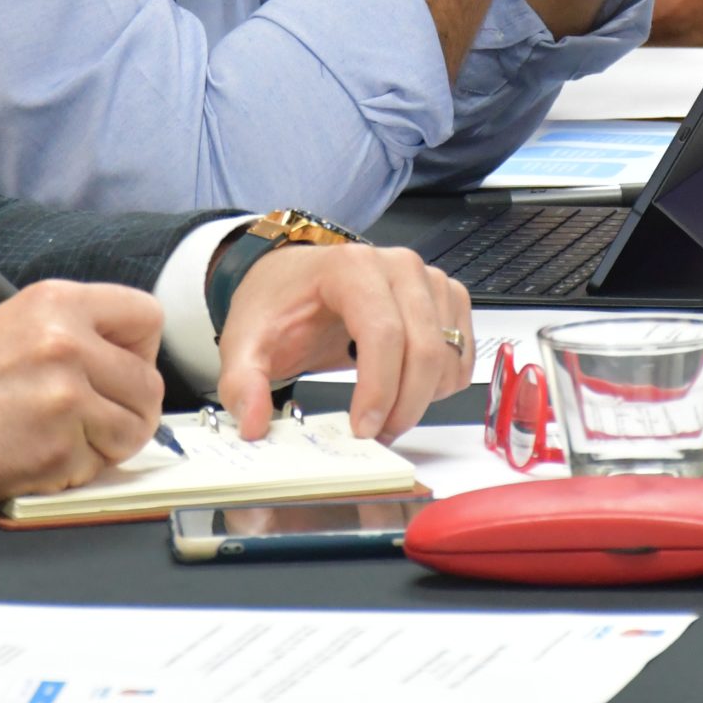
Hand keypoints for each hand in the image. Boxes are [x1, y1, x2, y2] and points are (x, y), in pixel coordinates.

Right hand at [0, 280, 166, 512]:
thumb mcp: (11, 326)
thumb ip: (73, 332)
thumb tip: (128, 360)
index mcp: (56, 301)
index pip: (147, 317)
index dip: (140, 351)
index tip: (121, 370)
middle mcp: (67, 341)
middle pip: (149, 383)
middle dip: (129, 408)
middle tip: (91, 419)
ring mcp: (65, 396)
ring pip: (135, 429)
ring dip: (107, 444)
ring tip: (60, 438)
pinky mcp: (57, 448)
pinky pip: (100, 465)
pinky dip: (76, 470)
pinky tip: (35, 457)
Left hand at [215, 242, 470, 442]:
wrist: (295, 281)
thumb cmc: (278, 304)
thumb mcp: (244, 341)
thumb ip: (241, 383)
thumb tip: (252, 423)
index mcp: (351, 268)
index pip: (383, 333)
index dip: (378, 389)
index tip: (362, 430)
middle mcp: (398, 267)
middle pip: (423, 349)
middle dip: (403, 405)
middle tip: (375, 435)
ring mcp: (428, 281)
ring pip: (447, 357)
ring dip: (421, 398)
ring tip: (383, 411)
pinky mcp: (446, 298)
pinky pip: (461, 356)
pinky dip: (439, 385)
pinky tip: (405, 388)